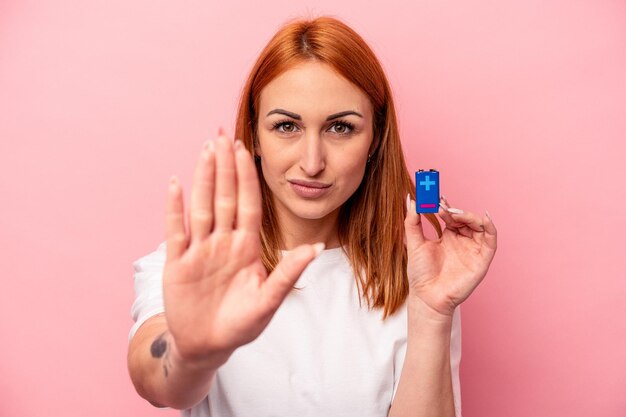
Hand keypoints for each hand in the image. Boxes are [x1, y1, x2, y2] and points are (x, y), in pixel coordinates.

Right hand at [162, 129, 321, 362]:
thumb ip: (287, 274)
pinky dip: (174, 209)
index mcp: (246, 247)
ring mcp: (199, 250)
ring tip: (205, 150)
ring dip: (202, 179)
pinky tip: (175, 184)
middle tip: (223, 134)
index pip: (248, 204)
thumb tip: (315, 248)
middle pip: (224, 197)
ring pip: (201, 207)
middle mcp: (223, 242)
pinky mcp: (178, 263)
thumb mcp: (268, 302)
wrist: (207, 346)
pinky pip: (176, 231)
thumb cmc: (240, 324)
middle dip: (225, 167)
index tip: (247, 150)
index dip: (247, 178)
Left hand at [404, 194, 497, 317]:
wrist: (427, 297)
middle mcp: (462, 241)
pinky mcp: (482, 259)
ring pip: (479, 225)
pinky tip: (483, 217)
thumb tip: (411, 198)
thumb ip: (412, 221)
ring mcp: (473, 249)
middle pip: (465, 218)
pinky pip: (491, 239)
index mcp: (448, 236)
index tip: (435, 197)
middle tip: (441, 206)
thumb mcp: (414, 243)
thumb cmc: (420, 274)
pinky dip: (490, 226)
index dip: (445, 205)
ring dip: (468, 215)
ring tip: (453, 214)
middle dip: (455, 210)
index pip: (451, 215)